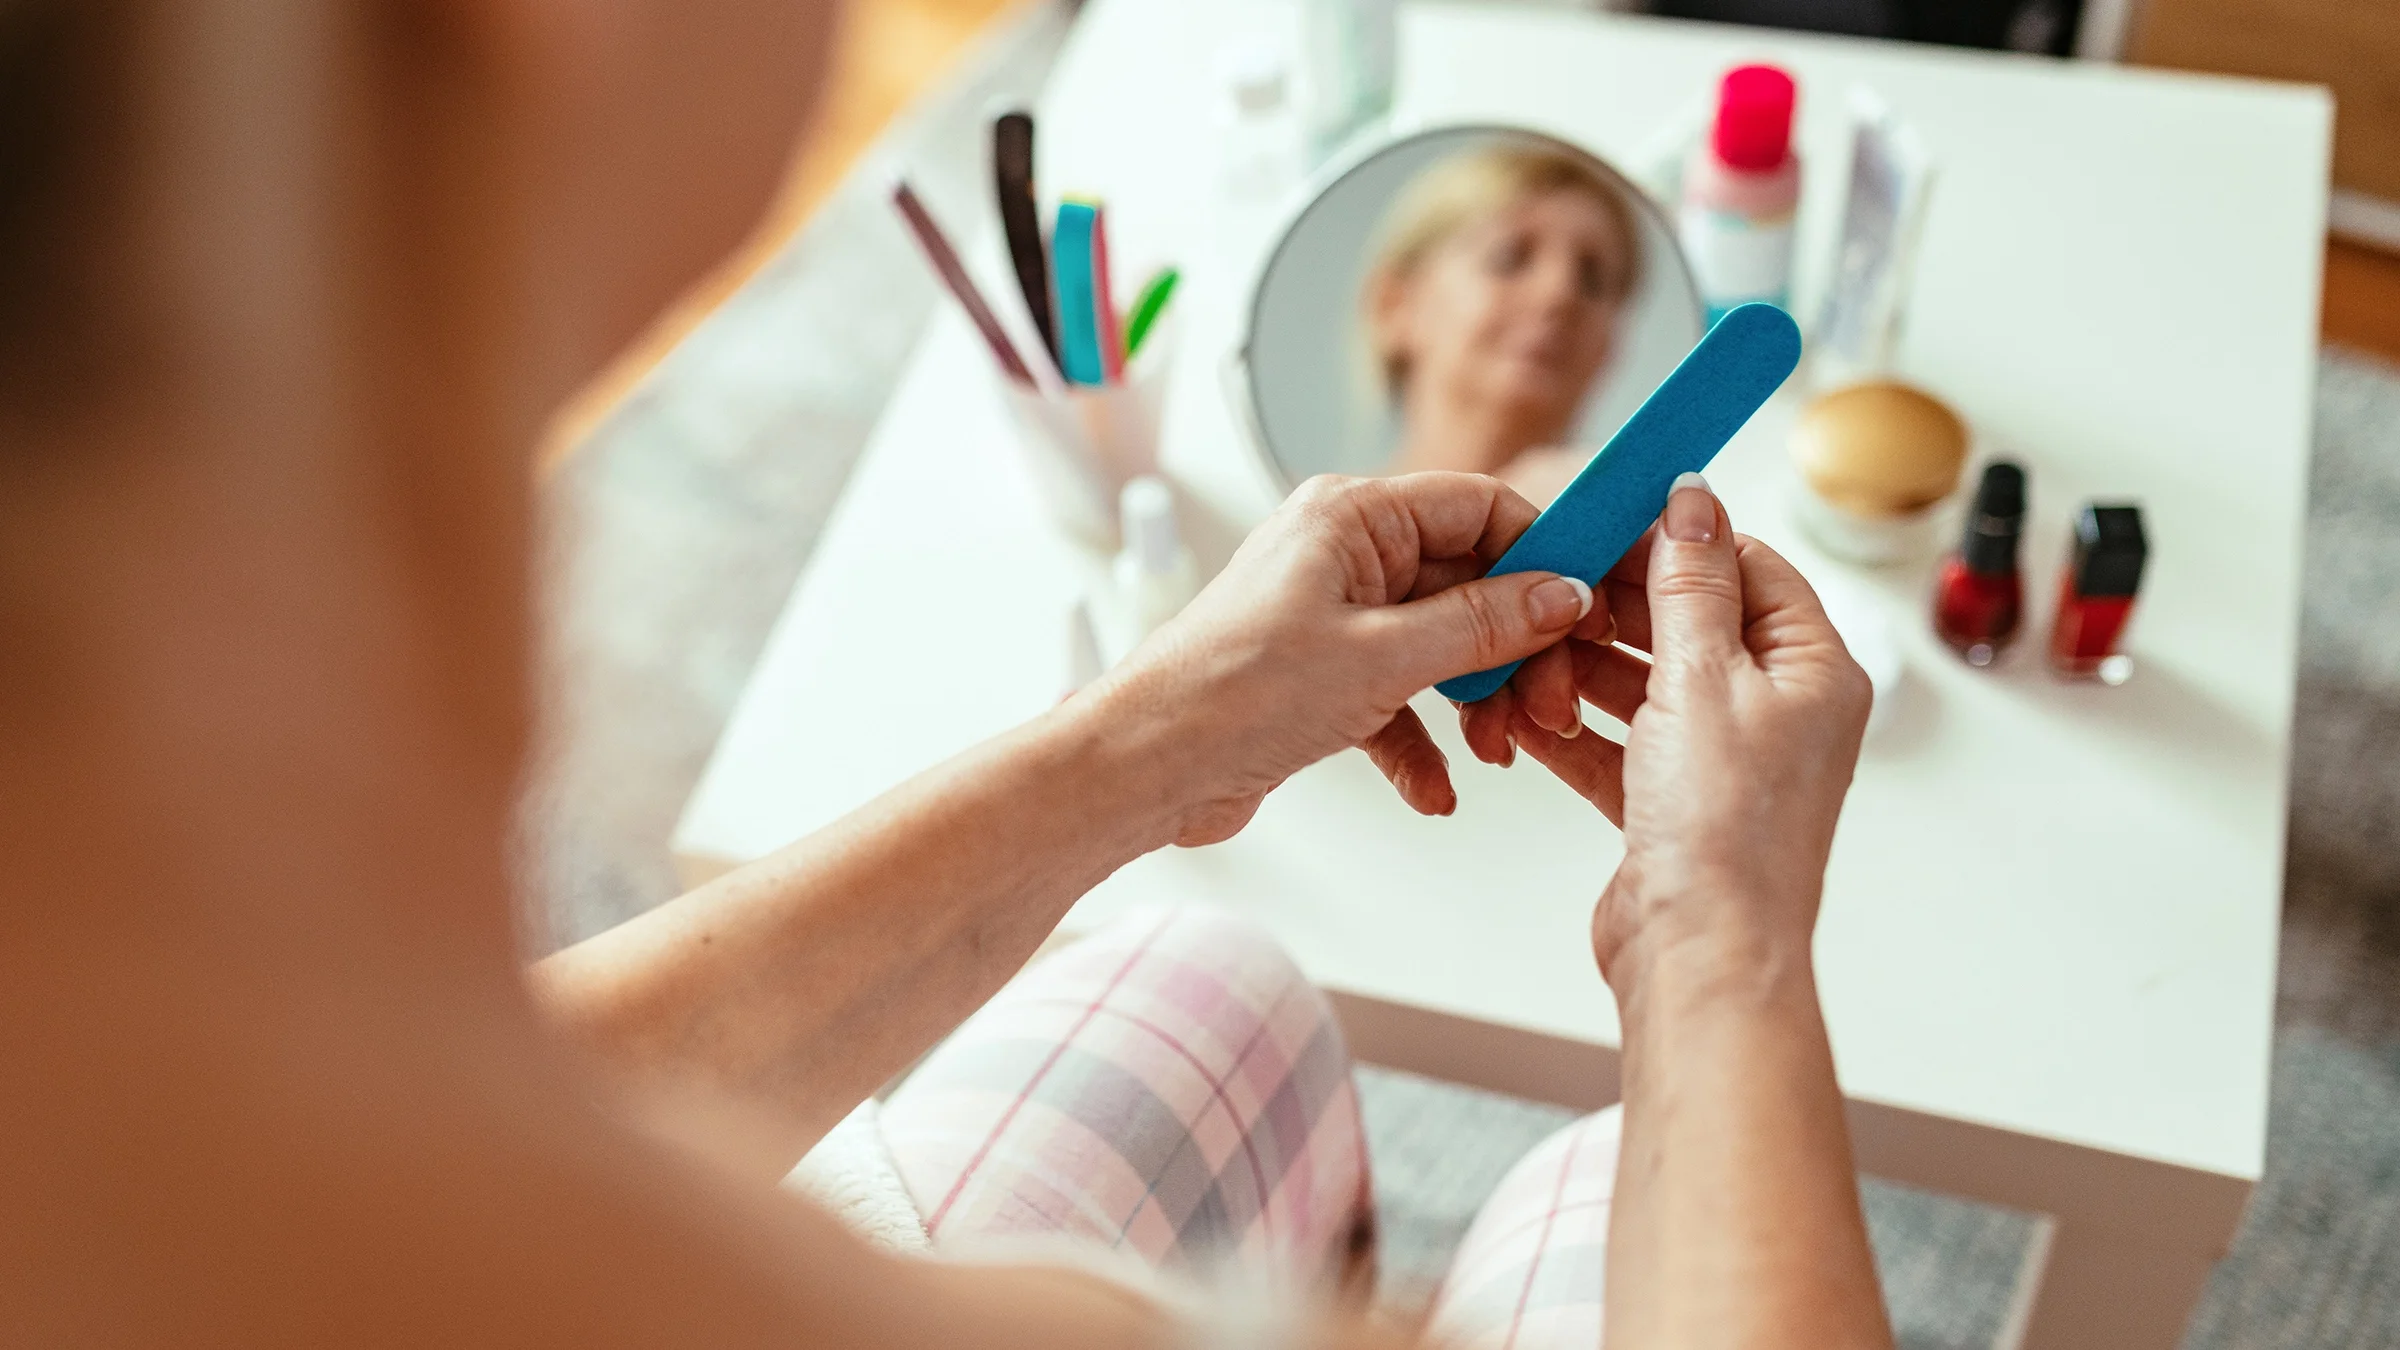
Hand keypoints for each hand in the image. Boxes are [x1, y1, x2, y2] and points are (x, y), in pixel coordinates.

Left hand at [1094, 473, 1612, 846]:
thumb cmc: (1231, 694)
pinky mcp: (1317, 675)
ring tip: (1496, 752)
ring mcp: (1330, 615)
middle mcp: (1341, 555)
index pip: (1478, 507)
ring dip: (1475, 702)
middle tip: (1546, 703)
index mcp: (1350, 518)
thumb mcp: (1383, 658)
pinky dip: (1420, 741)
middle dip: (1513, 649)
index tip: (1583, 609)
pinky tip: (1435, 790)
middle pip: (1467, 583)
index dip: (1541, 555)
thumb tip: (1559, 595)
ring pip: (1438, 645)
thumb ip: (1481, 625)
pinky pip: (1395, 696)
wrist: (1145, 768)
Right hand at [1465, 474, 1870, 985]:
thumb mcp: (1701, 677)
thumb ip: (1689, 583)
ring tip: (1529, 670)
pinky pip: (1615, 743)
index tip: (1607, 525)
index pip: (1746, 568)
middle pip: (1685, 622)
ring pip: (1641, 683)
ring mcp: (1722, 759)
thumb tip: (1693, 498)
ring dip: (1579, 673)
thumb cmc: (1723, 833)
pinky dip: (1571, 729)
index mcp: (1812, 669)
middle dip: (1610, 613)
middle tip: (1550, 597)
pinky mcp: (1671, 804)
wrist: (1699, 957)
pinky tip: (1523, 718)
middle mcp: (1775, 710)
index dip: (1675, 541)